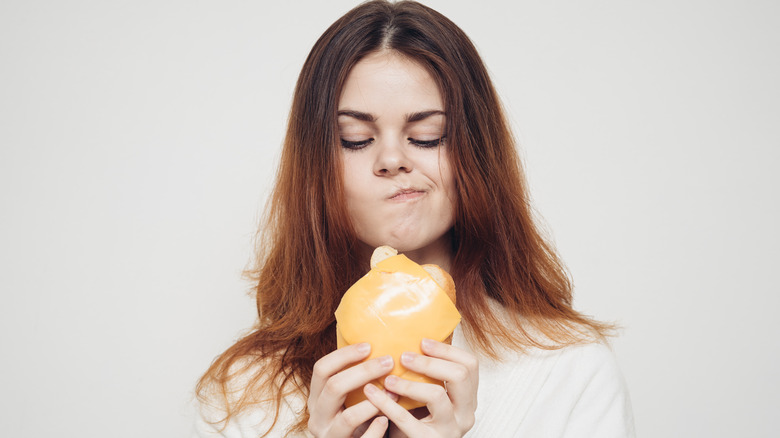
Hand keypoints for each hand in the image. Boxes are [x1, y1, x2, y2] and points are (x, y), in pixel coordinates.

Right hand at [307, 342, 394, 436]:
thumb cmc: (355, 422)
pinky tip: (387, 420)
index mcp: (315, 399)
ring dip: (374, 402)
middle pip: (334, 387)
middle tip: (388, 362)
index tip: (369, 346)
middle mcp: (317, 417)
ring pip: (349, 417)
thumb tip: (378, 345)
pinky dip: (376, 430)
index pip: (321, 369)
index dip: (343, 355)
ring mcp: (329, 436)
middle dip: (363, 372)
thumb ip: (353, 380)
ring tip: (394, 392)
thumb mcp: (346, 400)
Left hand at [362, 338, 478, 437]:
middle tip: (404, 357)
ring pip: (436, 395)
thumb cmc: (418, 420)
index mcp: (467, 398)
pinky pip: (406, 419)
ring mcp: (449, 430)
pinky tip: (372, 392)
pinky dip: (386, 403)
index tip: (422, 342)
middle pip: (459, 375)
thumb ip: (430, 373)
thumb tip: (414, 332)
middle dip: (430, 362)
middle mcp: (465, 414)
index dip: (447, 350)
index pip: (470, 365)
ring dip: (409, 383)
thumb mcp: (431, 396)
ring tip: (388, 378)